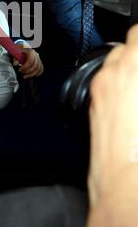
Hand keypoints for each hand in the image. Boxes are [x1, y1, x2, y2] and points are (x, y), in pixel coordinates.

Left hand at [14, 43, 43, 78]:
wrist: (23, 47)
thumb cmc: (19, 50)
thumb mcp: (16, 52)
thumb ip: (15, 59)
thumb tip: (15, 64)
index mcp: (30, 51)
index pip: (30, 61)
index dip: (25, 67)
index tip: (19, 70)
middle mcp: (36, 55)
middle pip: (35, 66)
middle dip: (28, 72)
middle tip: (22, 74)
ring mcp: (39, 58)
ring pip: (39, 68)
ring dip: (32, 74)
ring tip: (25, 76)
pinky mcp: (39, 62)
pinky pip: (41, 69)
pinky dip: (37, 74)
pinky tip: (32, 76)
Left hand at [86, 25, 137, 226]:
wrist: (124, 180)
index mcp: (131, 68)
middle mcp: (109, 74)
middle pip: (127, 46)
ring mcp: (98, 88)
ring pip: (115, 64)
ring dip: (130, 67)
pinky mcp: (93, 103)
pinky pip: (107, 81)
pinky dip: (119, 82)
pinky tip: (132, 101)